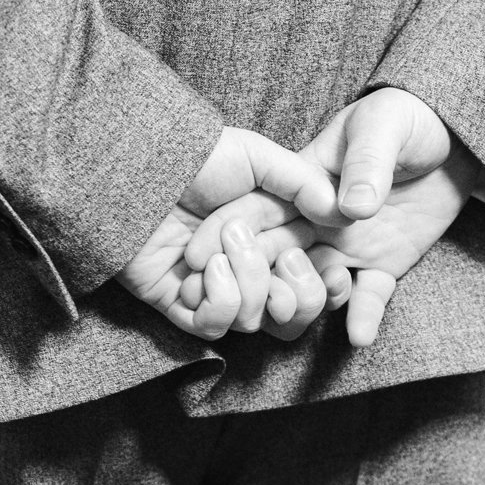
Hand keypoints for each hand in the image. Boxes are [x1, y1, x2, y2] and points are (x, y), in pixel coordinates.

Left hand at [117, 128, 335, 339]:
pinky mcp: (185, 308)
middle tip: (286, 258)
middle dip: (297, 293)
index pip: (315, 280)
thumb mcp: (257, 157)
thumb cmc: (196, 158)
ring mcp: (217, 291)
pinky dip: (218, 301)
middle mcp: (249, 270)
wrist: (139, 171)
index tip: (337, 272)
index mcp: (274, 237)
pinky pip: (216, 328)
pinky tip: (203, 270)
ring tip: (222, 250)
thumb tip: (345, 213)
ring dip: (248, 284)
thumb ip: (302, 183)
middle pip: (293, 313)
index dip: (328, 285)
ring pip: (255, 320)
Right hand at [190, 88, 478, 345]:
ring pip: (311, 286)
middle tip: (257, 297)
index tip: (199, 260)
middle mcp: (316, 222)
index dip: (227, 235)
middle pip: (274, 258)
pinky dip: (361, 318)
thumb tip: (352, 207)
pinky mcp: (381, 267)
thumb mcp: (385, 126)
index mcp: (303, 182)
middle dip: (258, 280)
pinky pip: (365, 299)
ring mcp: (347, 248)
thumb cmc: (410, 117)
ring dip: (307, 301)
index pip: (256, 212)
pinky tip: (359, 336)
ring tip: (320, 299)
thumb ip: (366, 162)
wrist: (457, 140)